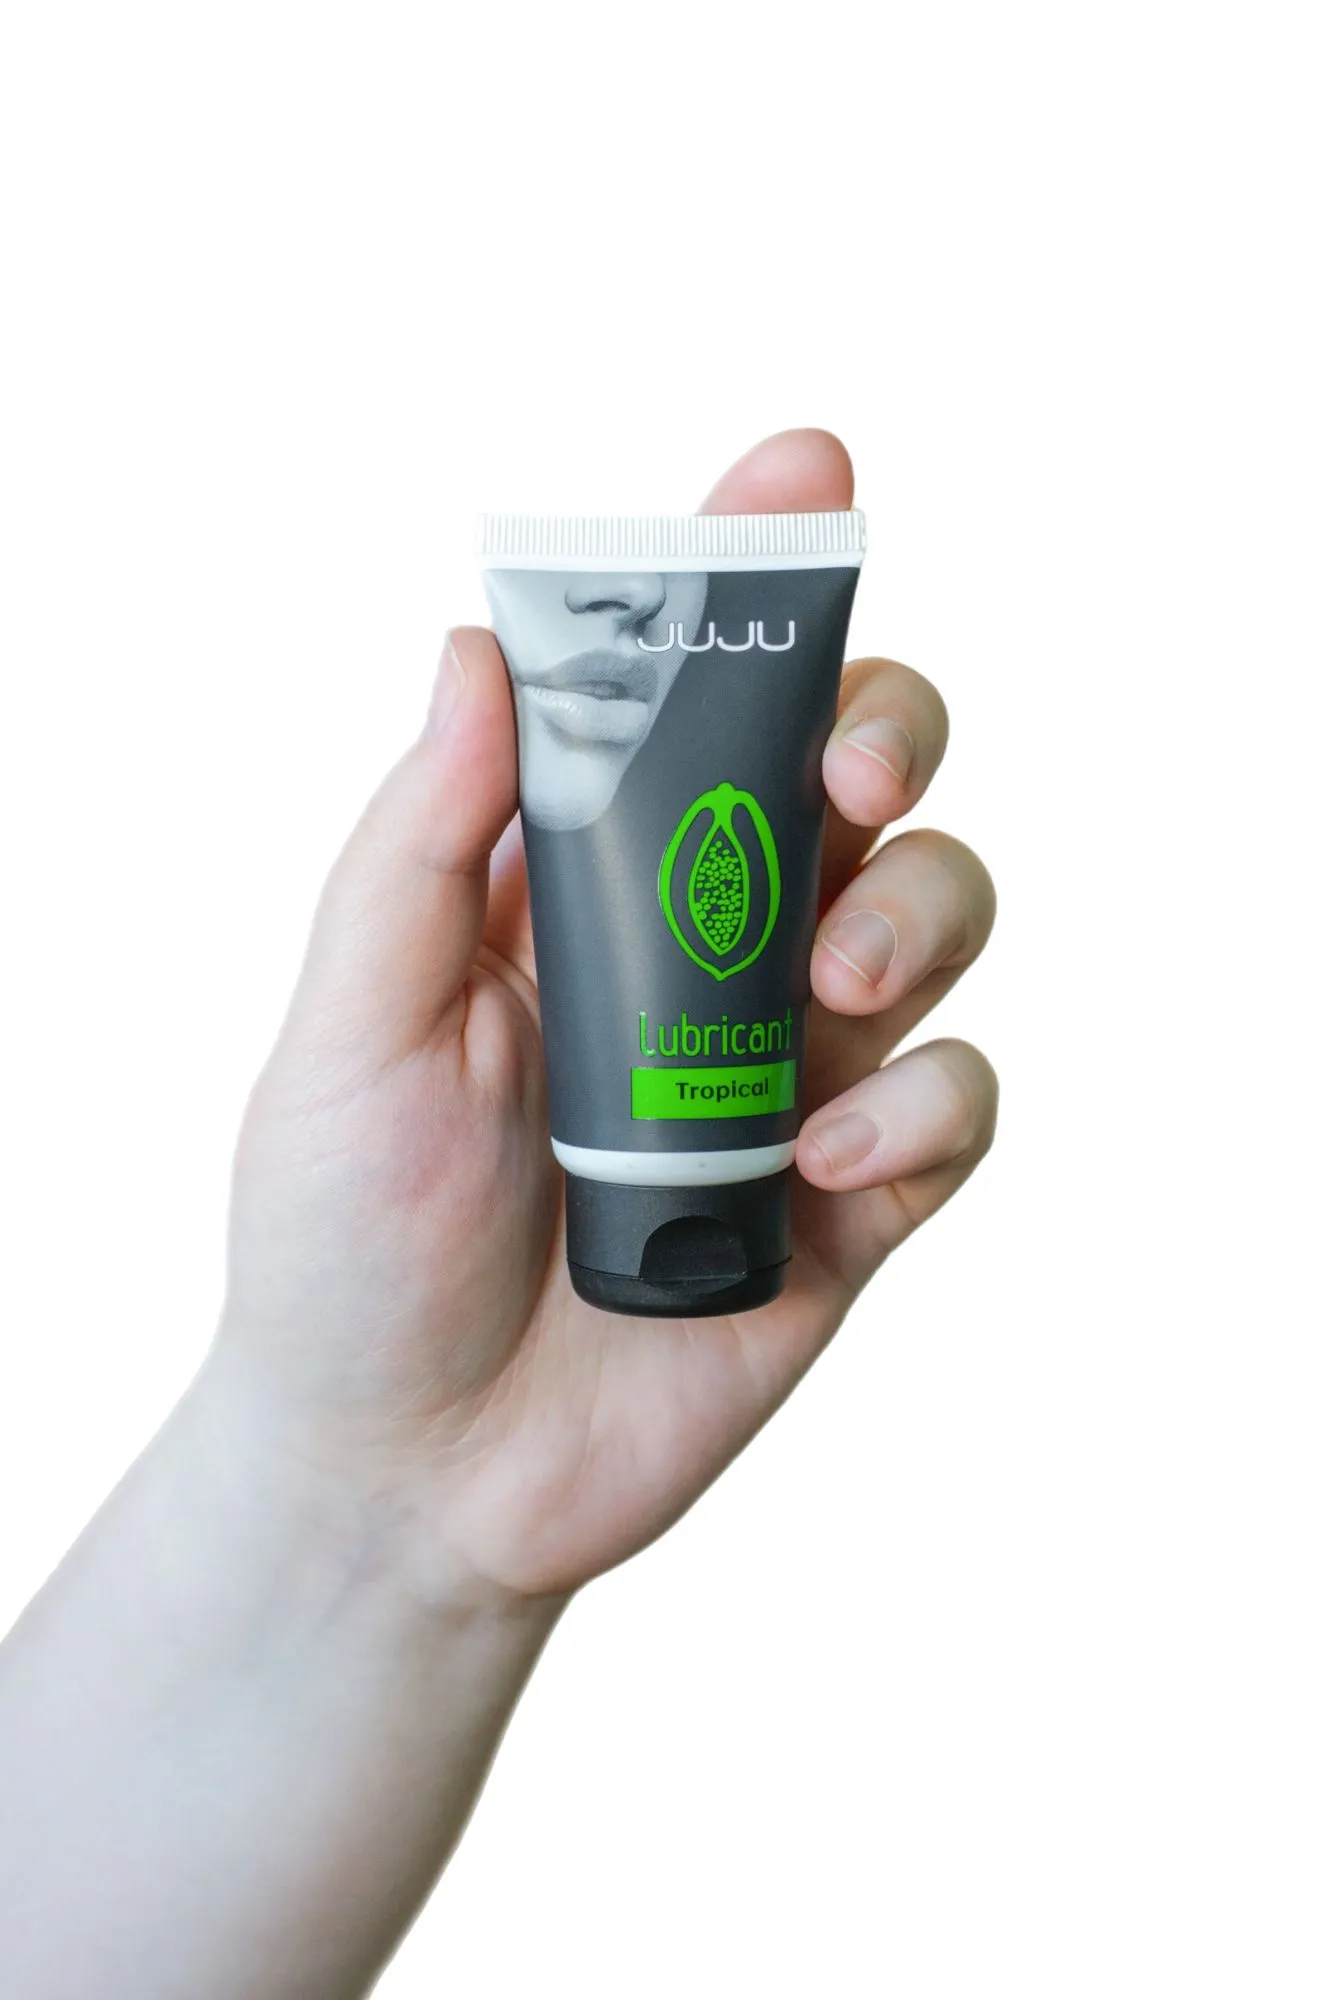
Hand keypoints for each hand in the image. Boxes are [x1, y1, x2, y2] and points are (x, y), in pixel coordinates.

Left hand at [218, 430, 997, 1604]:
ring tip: (839, 976)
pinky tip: (831, 1156)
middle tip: (853, 770)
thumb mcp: (351, 1029)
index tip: (806, 471)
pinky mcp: (856, 1195)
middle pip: (861, 776)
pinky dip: (924, 1102)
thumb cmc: (347, 1247)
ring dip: (923, 908)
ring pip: (945, 912)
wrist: (407, 1477)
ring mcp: (793, 1068)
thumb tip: (476, 646)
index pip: (689, 700)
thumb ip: (420, 846)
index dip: (759, 577)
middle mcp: (709, 953)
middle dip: (888, 731)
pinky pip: (958, 1100)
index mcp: (582, 887)